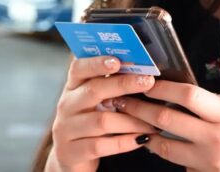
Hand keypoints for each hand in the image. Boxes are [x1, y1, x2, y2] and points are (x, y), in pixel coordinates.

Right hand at [46, 56, 156, 171]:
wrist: (68, 158)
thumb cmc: (87, 123)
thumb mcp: (92, 103)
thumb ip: (108, 87)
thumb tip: (140, 70)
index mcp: (72, 88)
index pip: (78, 68)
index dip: (96, 63)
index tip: (117, 61)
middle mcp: (67, 105)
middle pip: (93, 90)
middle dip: (122, 84)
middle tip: (147, 81)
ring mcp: (66, 129)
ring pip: (102, 121)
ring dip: (131, 120)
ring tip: (153, 122)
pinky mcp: (72, 151)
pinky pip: (101, 145)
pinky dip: (124, 142)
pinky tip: (141, 139)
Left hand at [113, 80, 219, 171]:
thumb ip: (209, 103)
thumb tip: (175, 95)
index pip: (187, 96)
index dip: (162, 88)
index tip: (144, 83)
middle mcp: (217, 140)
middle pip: (167, 119)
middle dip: (139, 108)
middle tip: (122, 101)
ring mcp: (209, 162)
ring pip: (164, 147)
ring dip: (144, 134)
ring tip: (131, 123)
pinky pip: (177, 163)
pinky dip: (164, 152)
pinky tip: (153, 143)